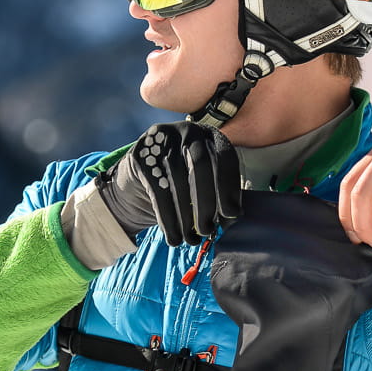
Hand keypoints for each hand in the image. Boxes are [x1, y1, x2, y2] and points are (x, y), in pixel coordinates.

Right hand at [96, 122, 241, 246]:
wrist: (139, 176)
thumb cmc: (181, 183)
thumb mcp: (203, 180)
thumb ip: (219, 192)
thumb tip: (232, 216)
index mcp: (210, 134)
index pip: (225, 157)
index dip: (230, 187)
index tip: (230, 215)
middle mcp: (187, 130)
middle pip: (201, 165)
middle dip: (207, 202)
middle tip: (208, 230)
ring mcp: (162, 139)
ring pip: (178, 181)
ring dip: (186, 217)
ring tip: (191, 240)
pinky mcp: (141, 156)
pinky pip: (158, 191)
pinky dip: (168, 219)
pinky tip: (173, 237)